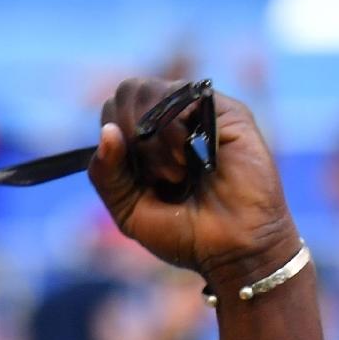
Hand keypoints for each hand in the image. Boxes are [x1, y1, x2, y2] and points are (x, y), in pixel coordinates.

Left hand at [88, 78, 300, 300]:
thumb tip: (106, 130)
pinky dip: (174, 128)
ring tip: (175, 173)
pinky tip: (186, 159)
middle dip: (129, 129)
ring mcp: (200, 114)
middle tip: (153, 174)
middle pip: (130, 90)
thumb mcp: (128, 210)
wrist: (231, 249)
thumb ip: (106, 174)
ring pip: (155, 91)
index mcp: (145, 141)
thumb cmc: (183, 233)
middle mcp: (172, 121)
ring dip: (153, 138)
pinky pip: (187, 96)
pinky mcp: (228, 113)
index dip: (111, 133)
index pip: (113, 109)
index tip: (130, 174)